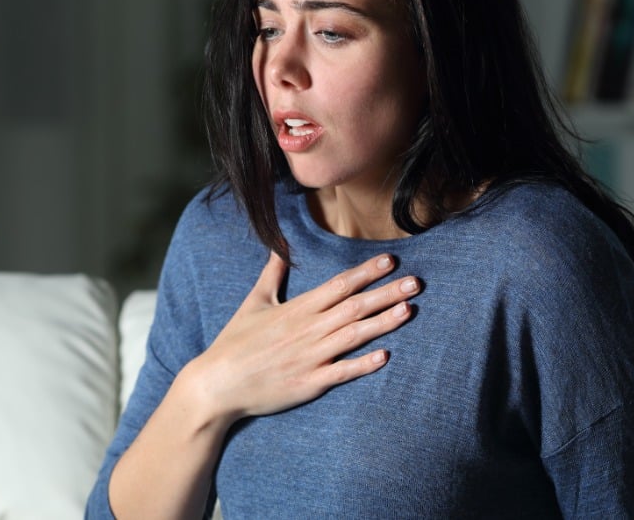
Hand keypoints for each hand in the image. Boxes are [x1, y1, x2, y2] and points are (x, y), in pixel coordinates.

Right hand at [184, 252, 419, 424]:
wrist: (217, 384)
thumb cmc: (234, 343)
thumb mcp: (253, 303)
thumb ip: (271, 275)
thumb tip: (279, 249)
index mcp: (297, 309)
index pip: (339, 285)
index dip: (366, 273)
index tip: (391, 262)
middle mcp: (308, 330)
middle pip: (354, 307)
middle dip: (387, 293)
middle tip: (416, 283)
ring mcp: (310, 357)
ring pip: (354, 336)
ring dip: (383, 322)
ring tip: (409, 310)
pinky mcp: (309, 383)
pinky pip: (342, 372)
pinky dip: (363, 364)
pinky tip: (385, 356)